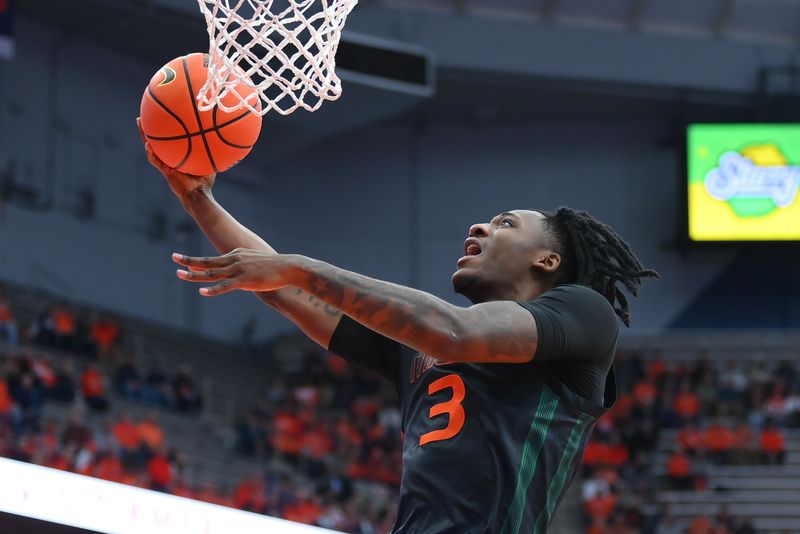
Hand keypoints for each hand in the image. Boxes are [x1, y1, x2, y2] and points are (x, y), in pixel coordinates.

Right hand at [137, 117, 215, 206]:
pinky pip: (155, 160)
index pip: (169, 141)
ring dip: (145, 136)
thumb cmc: (205, 182)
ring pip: (151, 148)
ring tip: (140, 123)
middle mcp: (169, 159)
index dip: (164, 131)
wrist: (198, 195)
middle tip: (144, 116)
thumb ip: (210, 151)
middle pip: (157, 141)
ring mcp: (165, 164)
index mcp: (177, 156)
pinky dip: (150, 153)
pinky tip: (148, 145)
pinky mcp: (165, 171)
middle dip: (150, 128)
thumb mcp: (208, 163)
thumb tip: (218, 137)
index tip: (161, 117)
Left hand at [173, 248, 298, 295]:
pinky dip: (213, 290)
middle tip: (174, 258)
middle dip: (189, 261)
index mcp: (237, 254)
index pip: (214, 259)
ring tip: (179, 274)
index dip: (199, 262)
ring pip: (212, 273)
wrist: (290, 267)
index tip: (186, 262)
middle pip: (208, 262)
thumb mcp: (258, 263)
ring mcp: (239, 270)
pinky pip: (225, 286)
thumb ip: (247, 267)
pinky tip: (202, 292)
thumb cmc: (276, 267)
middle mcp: (235, 260)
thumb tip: (242, 274)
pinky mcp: (245, 280)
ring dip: (194, 274)